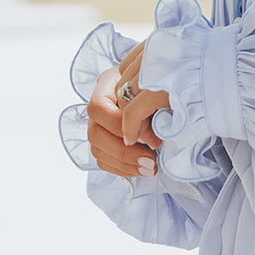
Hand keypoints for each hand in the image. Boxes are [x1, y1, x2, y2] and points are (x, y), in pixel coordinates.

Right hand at [85, 41, 170, 177]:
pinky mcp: (105, 142)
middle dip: (124, 152)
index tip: (144, 137)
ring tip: (150, 168)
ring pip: (98, 150)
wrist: (159, 88)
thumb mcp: (157, 88)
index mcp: (106, 86)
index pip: (98, 108)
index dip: (118, 125)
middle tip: (150, 161)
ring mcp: (99, 125)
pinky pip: (104, 161)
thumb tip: (152, 138)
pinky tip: (142, 170)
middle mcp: (99, 107)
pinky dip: (123, 169)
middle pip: (95, 133)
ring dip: (125, 164)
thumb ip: (150, 106)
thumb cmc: (159, 85)